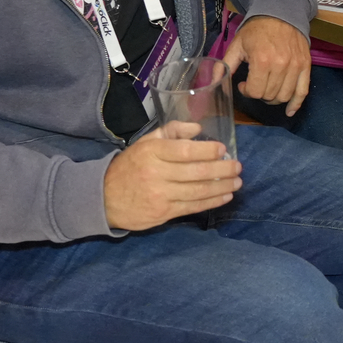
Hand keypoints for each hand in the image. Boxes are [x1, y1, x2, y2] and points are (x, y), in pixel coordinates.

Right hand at [104, 121, 240, 229]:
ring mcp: (160, 195)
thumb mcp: (146, 143)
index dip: (207, 151)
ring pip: (198, 191)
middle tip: (238, 166)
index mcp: (152, 152)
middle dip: (222, 170)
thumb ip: (172, 132)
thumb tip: (198, 129)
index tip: (223, 150)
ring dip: (222, 187)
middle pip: (196, 172)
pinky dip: (212, 202)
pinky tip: (225, 196)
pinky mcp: (164, 213)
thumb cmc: (131, 166)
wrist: (104, 198)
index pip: (185, 151)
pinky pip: (193, 207)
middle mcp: (156, 173)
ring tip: (237, 182)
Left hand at [224, 14, 309, 111]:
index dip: (247, 91)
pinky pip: (302, 92)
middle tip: (255, 84)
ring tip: (267, 88)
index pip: (255, 92)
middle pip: (269, 95)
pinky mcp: (306, 66)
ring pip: (284, 96)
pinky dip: (296, 104)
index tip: (244, 84)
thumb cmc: (257, 30)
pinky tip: (289, 111)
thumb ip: (225, 65)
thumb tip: (213, 83)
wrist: (281, 13)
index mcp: (262, 61)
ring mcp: (295, 66)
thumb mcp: (237, 45)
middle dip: (259, 94)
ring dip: (273, 98)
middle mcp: (281, 65)